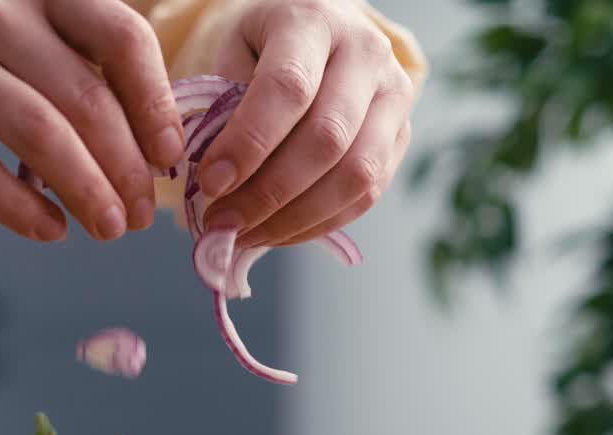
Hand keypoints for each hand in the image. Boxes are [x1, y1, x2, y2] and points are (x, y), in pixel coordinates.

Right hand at [0, 0, 183, 241]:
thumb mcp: (16, 21)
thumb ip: (76, 60)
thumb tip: (155, 140)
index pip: (120, 36)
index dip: (155, 103)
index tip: (169, 155)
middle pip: (85, 99)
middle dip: (127, 168)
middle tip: (143, 213)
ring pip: (40, 137)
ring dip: (87, 193)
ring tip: (110, 229)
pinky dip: (23, 210)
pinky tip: (51, 230)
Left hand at [198, 0, 415, 247]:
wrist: (319, 33)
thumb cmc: (263, 47)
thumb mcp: (233, 55)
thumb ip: (225, 109)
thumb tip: (216, 186)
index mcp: (313, 20)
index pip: (287, 88)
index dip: (248, 143)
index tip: (209, 183)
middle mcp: (366, 51)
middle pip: (326, 138)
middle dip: (268, 192)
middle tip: (222, 221)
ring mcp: (394, 94)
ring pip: (355, 174)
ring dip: (295, 218)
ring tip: (246, 234)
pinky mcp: (403, 135)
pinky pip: (367, 194)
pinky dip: (319, 223)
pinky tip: (278, 233)